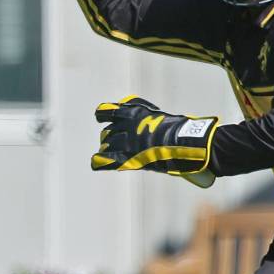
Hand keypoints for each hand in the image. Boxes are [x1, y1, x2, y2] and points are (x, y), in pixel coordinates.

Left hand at [91, 96, 217, 173]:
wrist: (177, 141)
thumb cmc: (173, 127)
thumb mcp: (155, 113)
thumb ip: (141, 112)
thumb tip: (134, 111)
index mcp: (130, 112)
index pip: (105, 111)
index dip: (102, 115)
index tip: (101, 118)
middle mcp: (123, 126)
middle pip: (107, 133)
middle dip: (110, 138)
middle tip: (117, 142)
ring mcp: (123, 142)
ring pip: (105, 146)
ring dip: (108, 149)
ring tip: (113, 153)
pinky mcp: (124, 157)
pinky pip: (103, 161)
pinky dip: (98, 162)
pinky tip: (97, 162)